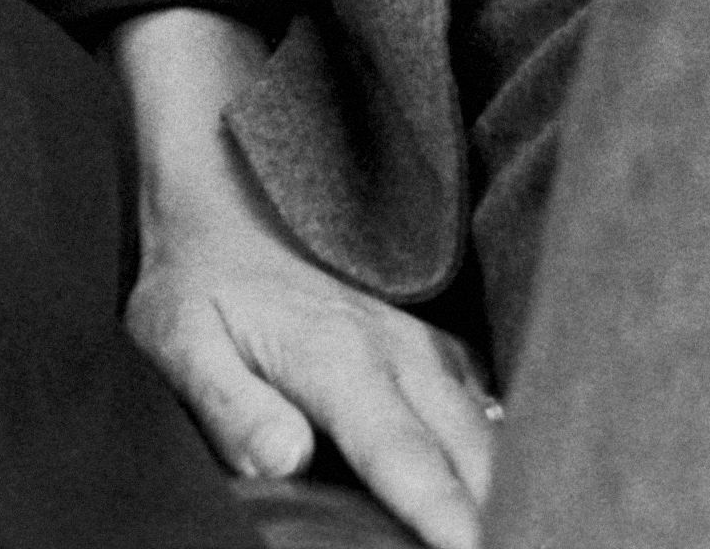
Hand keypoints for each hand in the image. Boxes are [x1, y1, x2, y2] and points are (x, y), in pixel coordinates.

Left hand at [111, 6, 498, 548]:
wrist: (226, 195)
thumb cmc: (198, 280)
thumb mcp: (180, 340)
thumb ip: (231, 405)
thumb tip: (285, 460)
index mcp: (339, 360)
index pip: (405, 459)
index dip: (445, 516)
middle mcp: (400, 353)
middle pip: (473, 452)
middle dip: (500, 509)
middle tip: (523, 543)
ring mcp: (424, 347)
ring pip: (491, 430)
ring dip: (510, 483)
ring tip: (530, 524)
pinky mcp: (434, 348)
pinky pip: (488, 406)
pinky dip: (506, 450)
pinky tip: (510, 484)